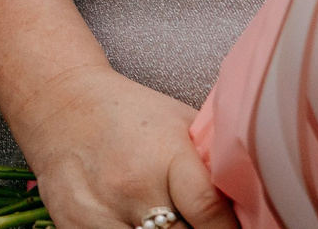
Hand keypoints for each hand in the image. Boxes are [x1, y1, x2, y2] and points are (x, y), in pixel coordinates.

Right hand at [9, 63, 234, 228]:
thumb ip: (214, 165)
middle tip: (199, 224)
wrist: (58, 100)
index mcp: (165, 154)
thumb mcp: (180, 124)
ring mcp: (99, 209)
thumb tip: (259, 204)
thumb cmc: (130, 114)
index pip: (211, 215)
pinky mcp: (73, 224)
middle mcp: (131, 185)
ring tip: (169, 223)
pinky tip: (138, 224)